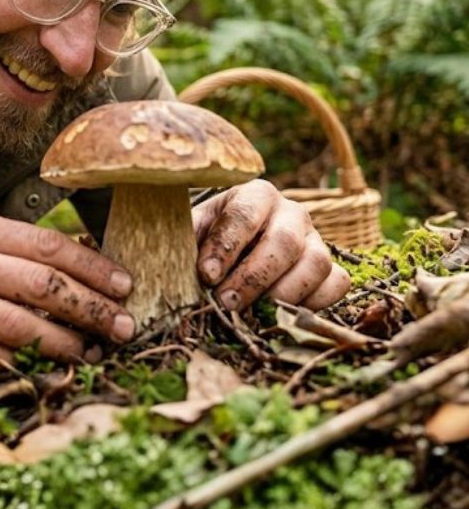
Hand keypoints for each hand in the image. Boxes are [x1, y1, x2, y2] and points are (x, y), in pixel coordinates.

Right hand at [0, 209, 134, 366]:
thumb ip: (5, 243)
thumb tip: (71, 262)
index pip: (48, 246)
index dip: (94, 267)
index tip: (125, 284)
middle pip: (43, 288)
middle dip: (93, 310)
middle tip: (123, 327)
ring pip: (21, 329)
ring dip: (66, 346)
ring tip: (92, 353)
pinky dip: (20, 368)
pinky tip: (43, 371)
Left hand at [192, 180, 350, 310]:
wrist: (237, 244)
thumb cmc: (211, 236)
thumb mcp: (194, 229)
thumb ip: (185, 240)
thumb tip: (172, 265)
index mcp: (256, 194)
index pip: (244, 215)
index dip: (225, 247)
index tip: (206, 275)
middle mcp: (292, 212)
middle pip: (284, 242)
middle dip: (253, 277)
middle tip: (226, 303)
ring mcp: (317, 240)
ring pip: (316, 263)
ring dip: (282, 294)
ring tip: (252, 314)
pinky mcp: (332, 267)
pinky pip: (336, 284)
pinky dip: (313, 303)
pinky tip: (281, 315)